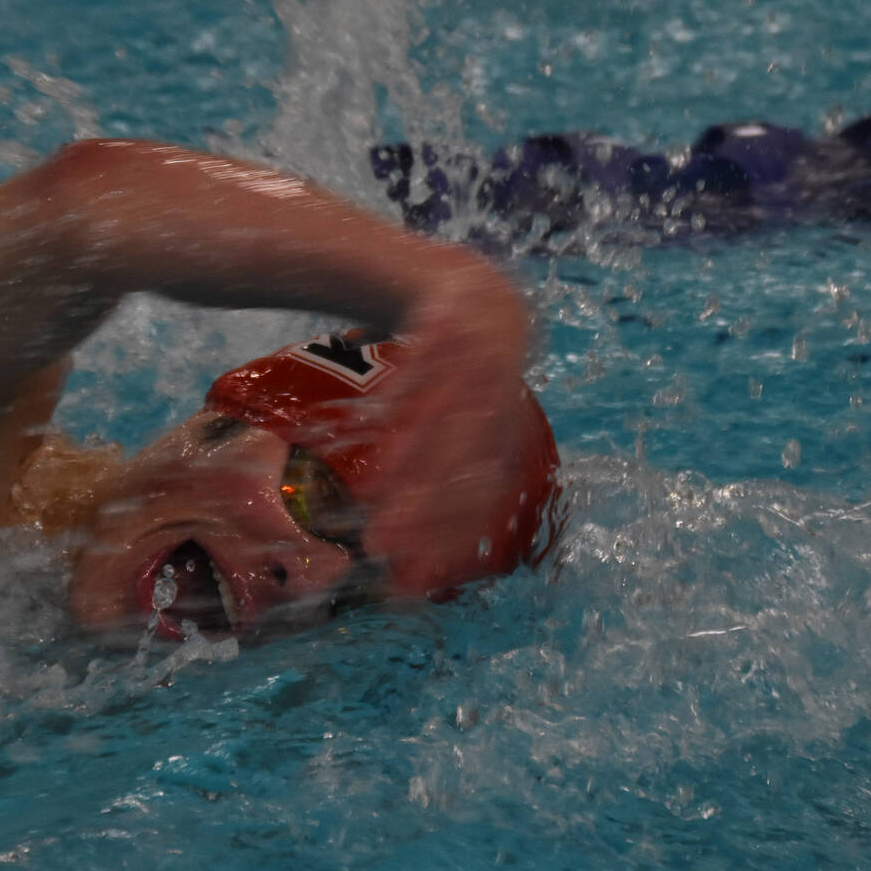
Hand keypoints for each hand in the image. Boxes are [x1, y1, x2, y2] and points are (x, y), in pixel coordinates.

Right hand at [358, 257, 535, 596]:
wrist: (480, 294)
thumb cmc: (461, 377)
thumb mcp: (457, 426)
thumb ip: (430, 480)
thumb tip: (410, 548)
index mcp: (501, 439)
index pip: (479, 499)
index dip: (446, 539)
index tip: (413, 577)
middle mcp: (496, 405)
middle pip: (461, 466)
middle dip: (421, 509)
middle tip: (381, 546)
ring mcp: (478, 361)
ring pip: (444, 417)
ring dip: (409, 458)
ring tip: (370, 494)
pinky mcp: (454, 320)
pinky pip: (428, 358)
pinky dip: (404, 388)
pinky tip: (377, 417)